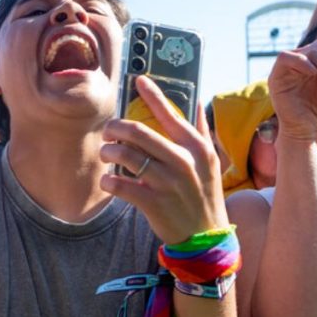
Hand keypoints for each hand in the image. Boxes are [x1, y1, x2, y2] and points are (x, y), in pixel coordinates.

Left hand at [100, 75, 226, 244]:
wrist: (205, 237)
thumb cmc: (203, 195)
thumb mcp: (209, 162)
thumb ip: (201, 130)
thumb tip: (197, 101)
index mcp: (197, 148)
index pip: (171, 114)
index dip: (152, 94)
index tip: (138, 80)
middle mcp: (184, 162)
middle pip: (139, 132)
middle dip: (116, 127)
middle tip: (109, 130)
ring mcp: (168, 183)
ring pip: (126, 156)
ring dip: (109, 152)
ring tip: (107, 154)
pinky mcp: (154, 203)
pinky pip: (121, 185)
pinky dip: (109, 181)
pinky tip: (108, 180)